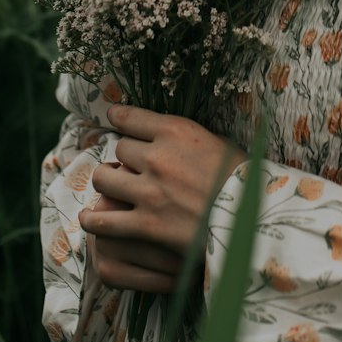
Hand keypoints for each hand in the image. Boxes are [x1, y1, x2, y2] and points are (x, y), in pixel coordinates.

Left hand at [79, 105, 247, 293]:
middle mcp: (158, 156)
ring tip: (109, 188)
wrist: (252, 221)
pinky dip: (94, 218)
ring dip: (107, 182)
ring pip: (105, 177)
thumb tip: (174, 138)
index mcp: (177, 131)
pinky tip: (90, 217)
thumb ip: (190, 139)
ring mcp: (150, 191)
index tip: (114, 118)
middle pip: (120, 148)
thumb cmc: (244, 181)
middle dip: (124, 158)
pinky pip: (105, 220)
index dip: (120, 119)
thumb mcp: (219, 143)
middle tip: (131, 168)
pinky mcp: (146, 224)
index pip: (131, 118)